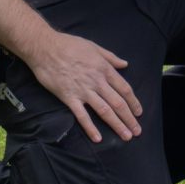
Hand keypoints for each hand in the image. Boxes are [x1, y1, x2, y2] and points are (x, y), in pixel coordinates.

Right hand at [30, 29, 142, 143]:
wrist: (45, 48)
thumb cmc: (69, 45)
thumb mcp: (94, 47)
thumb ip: (111, 57)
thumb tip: (125, 64)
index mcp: (104, 69)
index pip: (124, 88)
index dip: (133, 102)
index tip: (139, 112)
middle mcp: (97, 81)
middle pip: (118, 103)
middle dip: (129, 118)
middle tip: (137, 131)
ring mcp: (83, 90)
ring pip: (104, 111)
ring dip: (117, 125)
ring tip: (126, 136)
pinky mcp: (69, 97)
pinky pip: (82, 115)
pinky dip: (90, 128)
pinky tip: (98, 138)